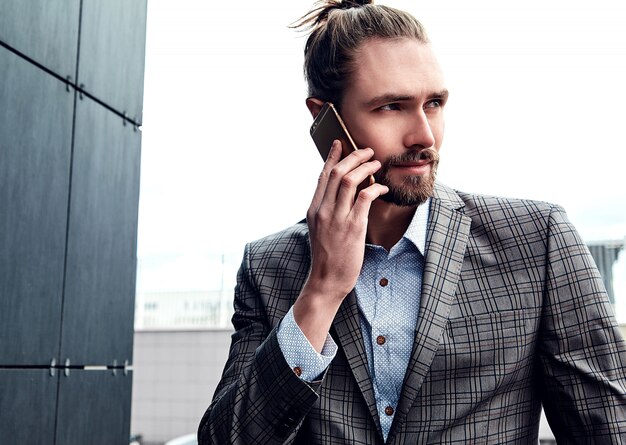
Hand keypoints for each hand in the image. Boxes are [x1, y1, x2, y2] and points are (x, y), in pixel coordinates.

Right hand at [293, 140, 387, 350]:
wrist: (326, 281)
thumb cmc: (327, 257)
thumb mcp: (321, 230)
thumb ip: (328, 211)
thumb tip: (341, 195)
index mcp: (314, 209)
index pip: (322, 176)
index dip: (332, 157)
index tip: (340, 143)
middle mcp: (323, 210)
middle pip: (336, 172)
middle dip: (353, 156)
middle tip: (367, 150)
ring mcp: (337, 218)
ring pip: (348, 180)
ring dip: (365, 167)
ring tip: (376, 163)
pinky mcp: (353, 227)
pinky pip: (365, 198)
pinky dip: (375, 188)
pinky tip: (382, 188)